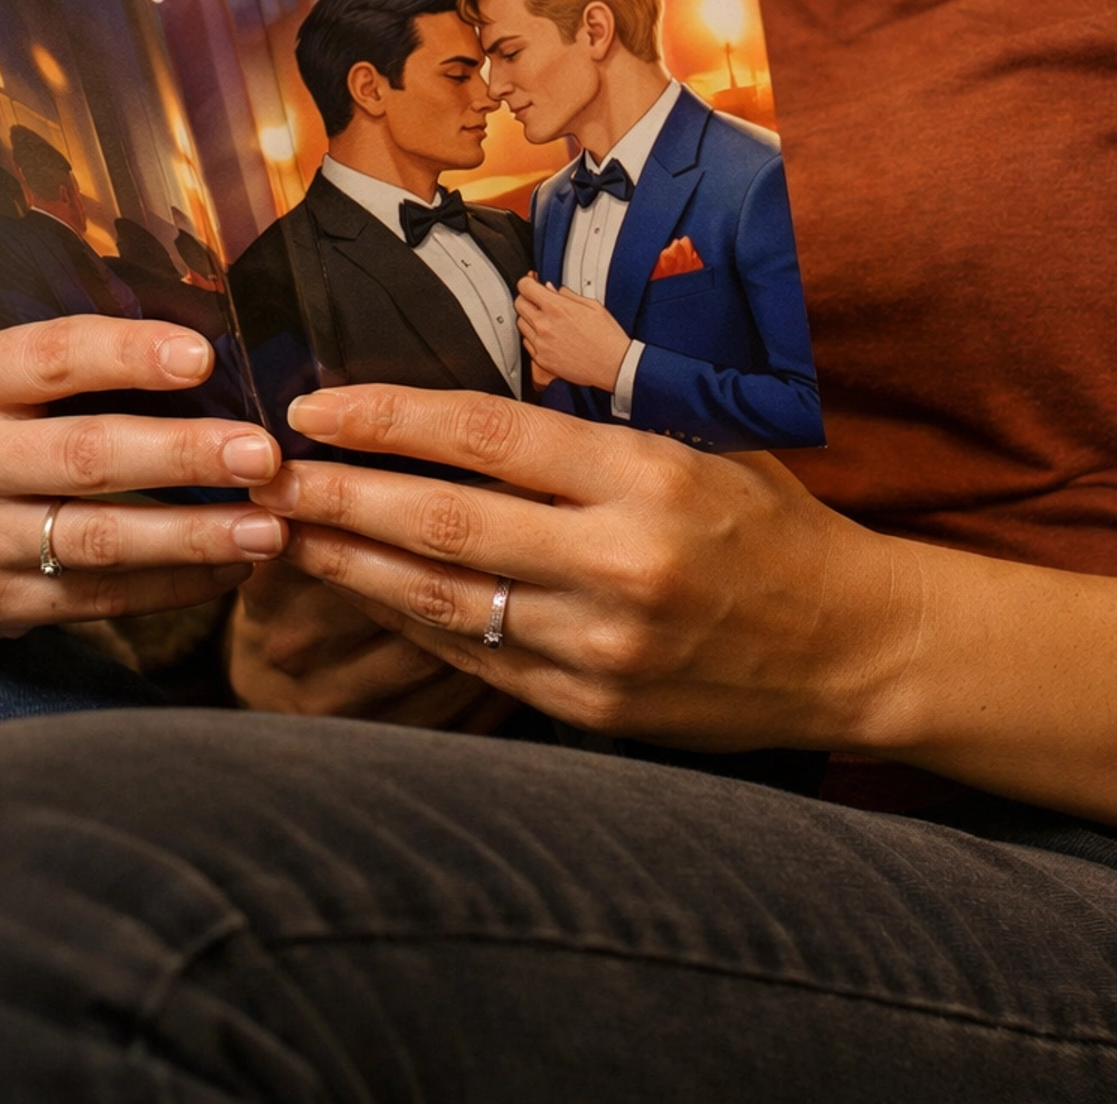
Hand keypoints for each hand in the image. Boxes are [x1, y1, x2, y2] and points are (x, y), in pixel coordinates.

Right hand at [0, 316, 291, 635]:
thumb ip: (75, 364)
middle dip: (184, 455)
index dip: (129, 355)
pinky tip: (232, 567)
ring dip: (195, 534)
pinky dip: (174, 585)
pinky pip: (98, 596)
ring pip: (99, 538)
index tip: (203, 356)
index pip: (52, 357)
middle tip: (262, 454)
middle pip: (86, 455)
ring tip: (270, 527)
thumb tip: (210, 353)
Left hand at [247, 383, 912, 751]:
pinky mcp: (592, 710)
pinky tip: (358, 593)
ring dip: (351, 565)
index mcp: (648, 475)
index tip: (316, 406)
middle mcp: (621, 561)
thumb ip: (591, 429)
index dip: (388, 418)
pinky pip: (475, 660)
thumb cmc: (771, 524)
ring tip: (284, 532)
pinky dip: (406, 625)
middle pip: (445, 523)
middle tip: (262, 472)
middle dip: (340, 494)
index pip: (488, 436)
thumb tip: (461, 405)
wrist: (854, 648)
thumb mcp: (699, 444)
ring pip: (443, 601)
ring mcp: (603, 647)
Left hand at [515, 275, 629, 391]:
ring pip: (520, 324)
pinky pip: (527, 344)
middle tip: (537, 301)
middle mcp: (545, 325)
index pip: (525, 287)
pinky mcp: (542, 360)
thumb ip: (567, 295)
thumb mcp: (592, 306)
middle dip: (526, 298)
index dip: (527, 282)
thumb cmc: (607, 337)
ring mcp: (541, 344)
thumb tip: (551, 288)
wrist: (613, 366)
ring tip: (545, 321)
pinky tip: (547, 337)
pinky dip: (533, 338)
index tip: (531, 284)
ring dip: (529, 319)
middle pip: (519, 304)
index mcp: (557, 308)